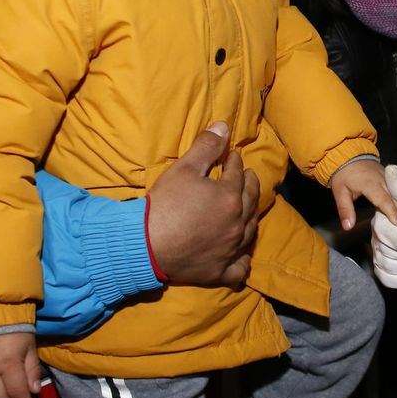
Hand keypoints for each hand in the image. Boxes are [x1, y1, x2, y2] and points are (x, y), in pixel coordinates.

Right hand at [147, 121, 258, 288]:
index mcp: (230, 198)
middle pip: (251, 201)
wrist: (145, 244)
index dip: (235, 163)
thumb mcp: (184, 168)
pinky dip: (242, 261)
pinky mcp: (218, 272)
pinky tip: (242, 255)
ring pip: (249, 232)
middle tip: (248, 177)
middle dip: (250, 185)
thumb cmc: (164, 204)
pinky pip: (239, 269)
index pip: (238, 174)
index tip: (232, 157)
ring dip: (250, 217)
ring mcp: (229, 250)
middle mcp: (236, 225)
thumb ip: (206, 146)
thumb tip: (224, 125)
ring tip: (248, 209)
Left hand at [329, 158, 396, 232]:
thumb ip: (345, 210)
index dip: (391, 211)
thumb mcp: (339, 192)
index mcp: (370, 184)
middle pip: (396, 199)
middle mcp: (382, 180)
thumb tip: (348, 227)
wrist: (349, 154)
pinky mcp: (390, 178)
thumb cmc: (344, 175)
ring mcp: (388, 178)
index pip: (383, 199)